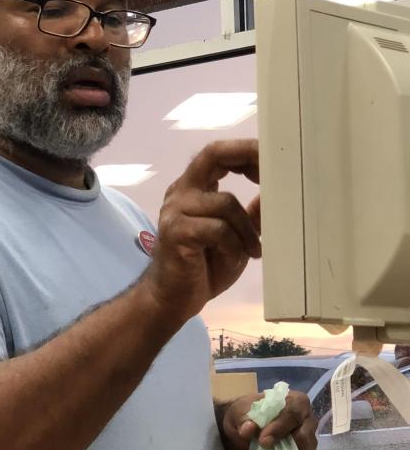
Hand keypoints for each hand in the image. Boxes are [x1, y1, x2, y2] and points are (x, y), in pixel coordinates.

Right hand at [142, 140, 260, 327]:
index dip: (246, 150)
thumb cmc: (204, 268)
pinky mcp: (176, 233)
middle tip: (275, 170)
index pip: (217, 154)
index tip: (273, 157)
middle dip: (248, 157)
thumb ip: (250, 214)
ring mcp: (175, 211)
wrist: (173, 299)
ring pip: (226, 202)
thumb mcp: (236, 237)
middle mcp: (180, 193)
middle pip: (213, 156)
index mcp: (193, 189)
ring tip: (254, 250)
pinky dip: (235, 245)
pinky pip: (219, 229)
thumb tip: (276, 194)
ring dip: (248, 229)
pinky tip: (237, 258)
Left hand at [220, 390, 317, 449]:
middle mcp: (307, 421)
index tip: (263, 440)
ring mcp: (308, 442)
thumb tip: (247, 429)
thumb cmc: (248, 414)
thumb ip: (244, 418)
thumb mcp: (240, 411)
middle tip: (262, 449)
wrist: (244, 429)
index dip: (279, 427)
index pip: (293, 414)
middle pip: (303, 437)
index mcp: (296, 402)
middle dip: (283, 446)